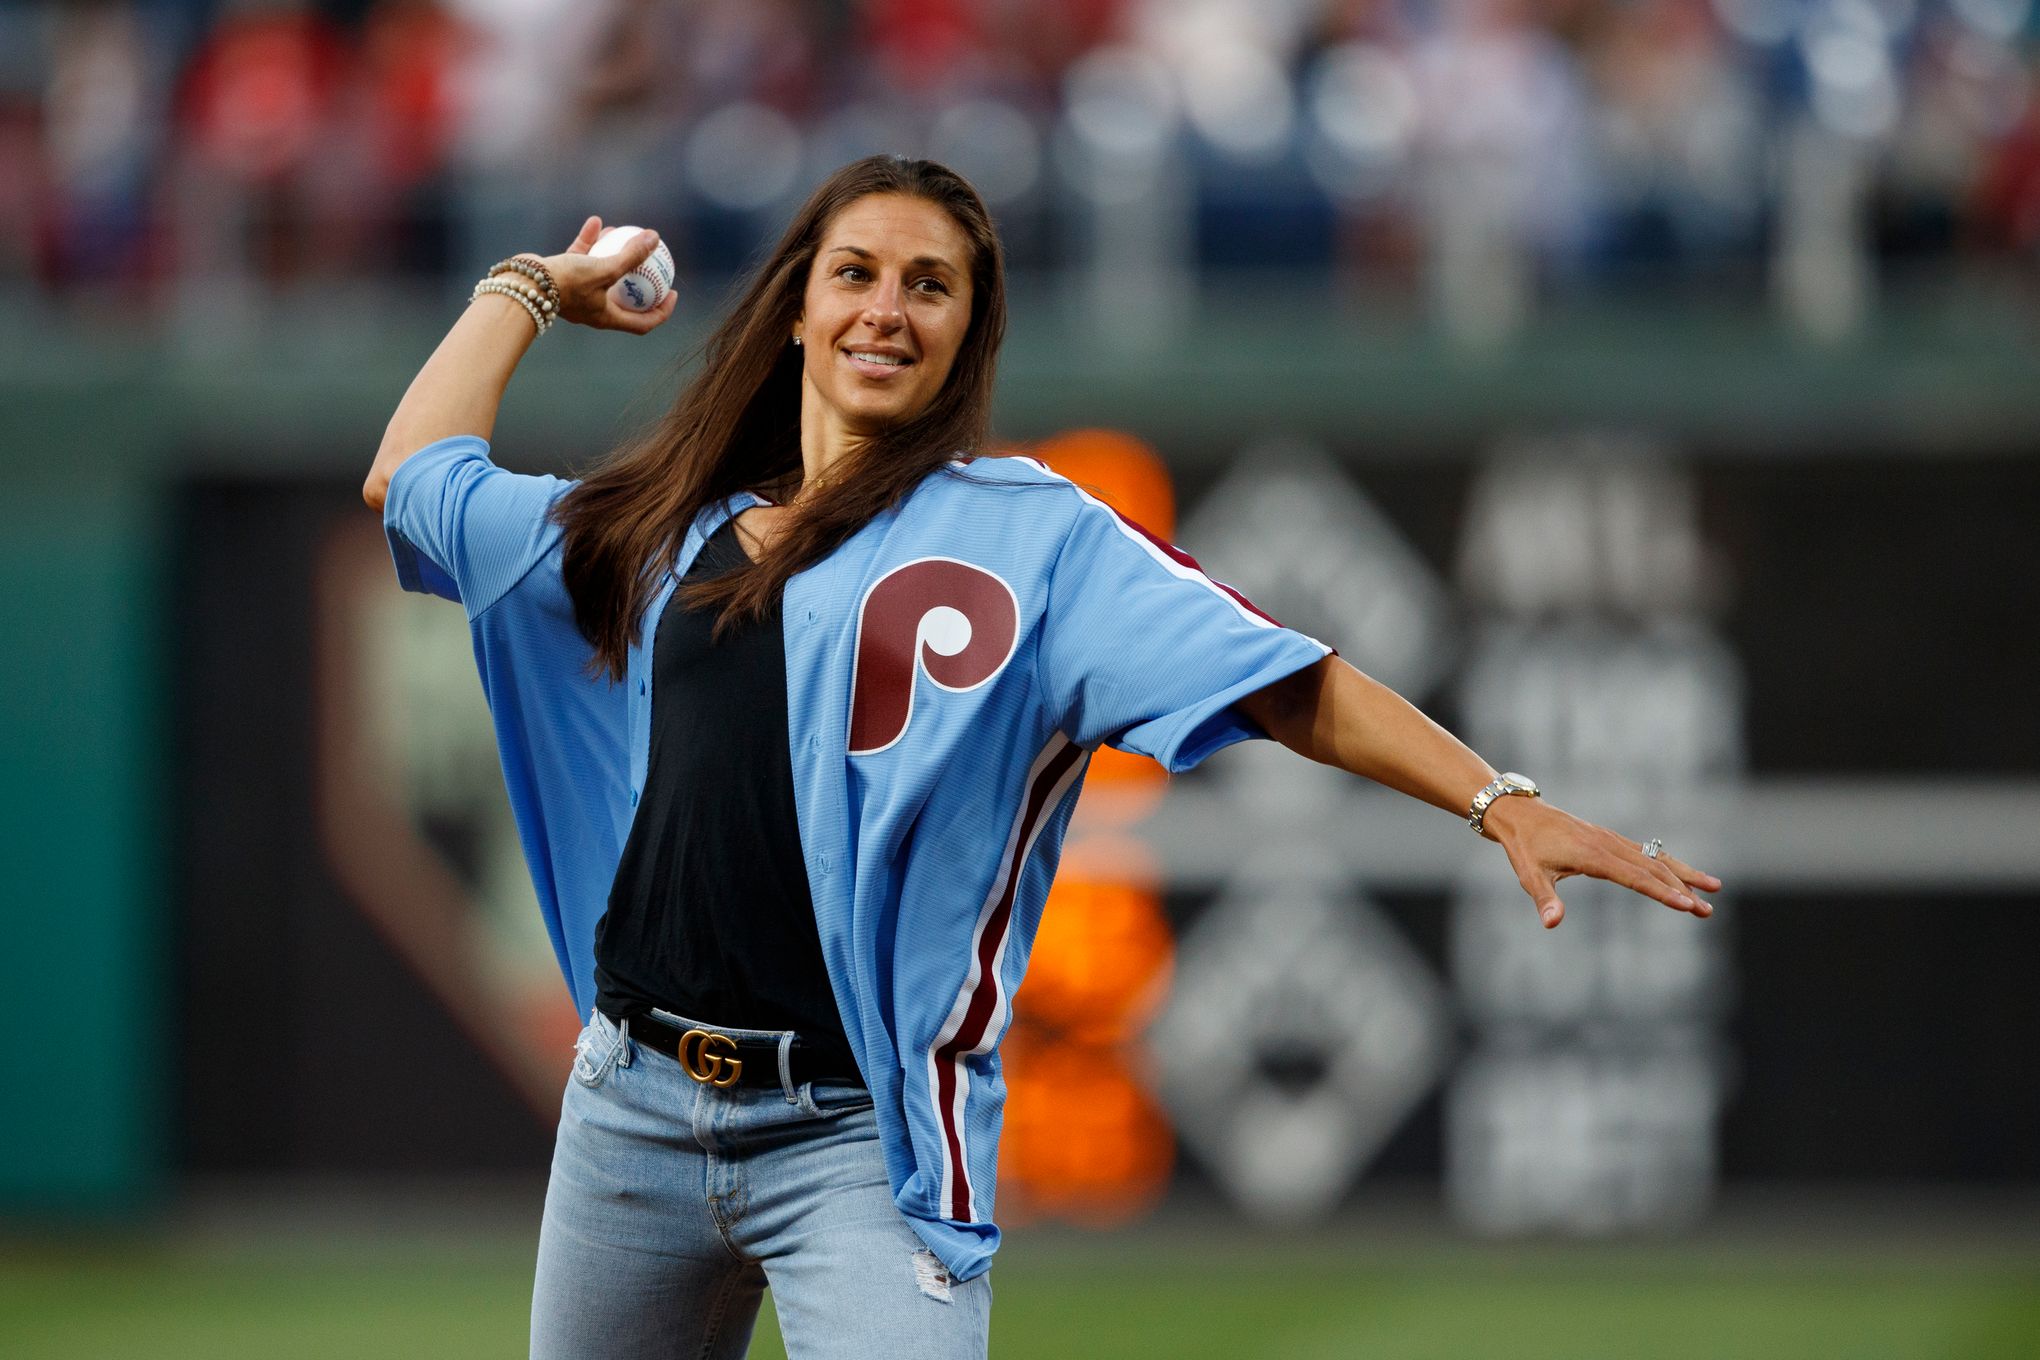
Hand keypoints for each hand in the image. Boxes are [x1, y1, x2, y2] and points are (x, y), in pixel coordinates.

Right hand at [528, 217, 678, 334]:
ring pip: (602, 272)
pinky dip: (590, 242)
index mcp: (607, 317)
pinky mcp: (562, 276)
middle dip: (640, 278)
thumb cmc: (566, 283)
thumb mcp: (604, 269)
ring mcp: (577, 293)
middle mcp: (593, 308)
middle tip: (654, 262)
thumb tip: (655, 238)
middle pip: (625, 296)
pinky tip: (596, 222)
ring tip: (624, 234)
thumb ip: (630, 256)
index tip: (673, 293)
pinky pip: (581, 258)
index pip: (643, 322)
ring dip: (613, 253)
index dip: (662, 311)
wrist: (523, 282)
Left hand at [1481, 796, 1721, 929]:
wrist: (1520, 814)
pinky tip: (1684, 875)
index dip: (1662, 893)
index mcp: (1593, 855)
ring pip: (1655, 858)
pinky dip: (1668, 864)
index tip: (1687, 905)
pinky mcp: (1610, 839)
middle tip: (1708, 911)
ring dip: (1684, 874)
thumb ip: (1544, 900)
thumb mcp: (1530, 876)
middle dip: (1683, 889)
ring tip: (1713, 889)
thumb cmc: (1525, 847)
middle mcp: (1609, 845)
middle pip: (1653, 869)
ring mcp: (1612, 840)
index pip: (1635, 877)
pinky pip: (1645, 852)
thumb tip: (1551, 924)